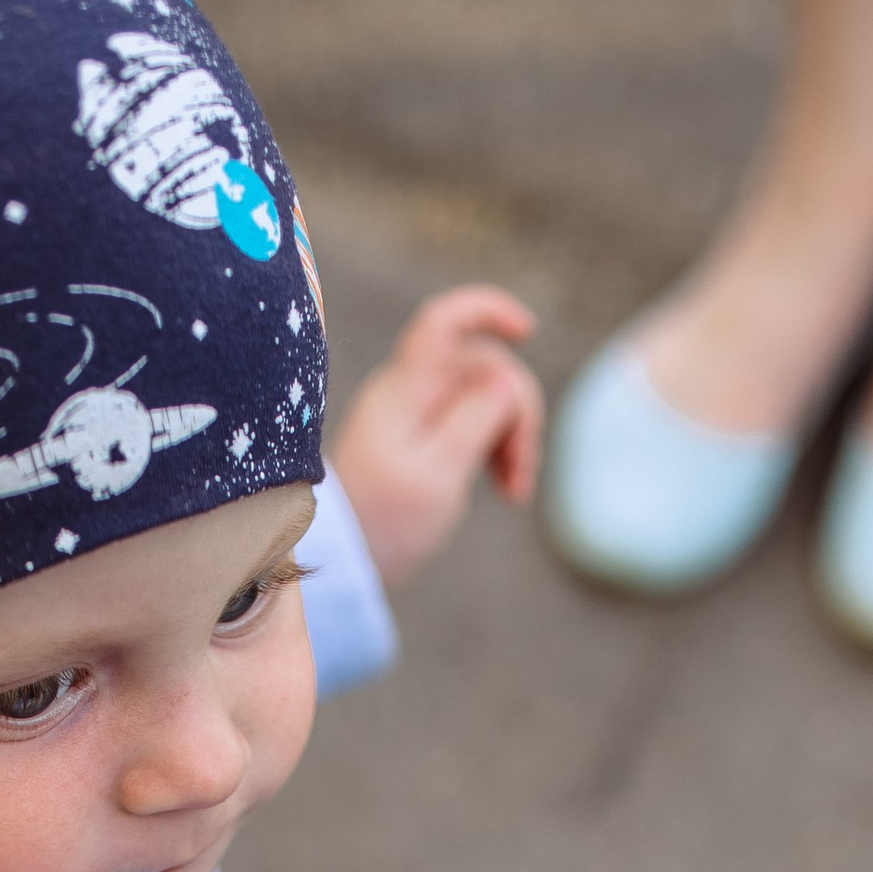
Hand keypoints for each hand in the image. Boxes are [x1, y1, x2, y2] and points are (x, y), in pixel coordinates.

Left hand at [329, 286, 544, 589]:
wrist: (343, 561)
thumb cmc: (385, 521)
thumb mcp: (439, 473)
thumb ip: (476, 420)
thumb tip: (506, 381)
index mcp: (407, 390)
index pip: (444, 322)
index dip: (488, 310)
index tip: (529, 331)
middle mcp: (412, 391)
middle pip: (482, 367)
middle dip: (517, 412)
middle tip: (521, 477)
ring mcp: (419, 415)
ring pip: (485, 398)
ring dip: (512, 436)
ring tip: (515, 491)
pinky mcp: (427, 440)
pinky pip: (475, 425)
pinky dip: (496, 449)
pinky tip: (507, 488)